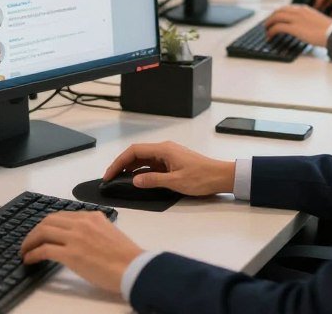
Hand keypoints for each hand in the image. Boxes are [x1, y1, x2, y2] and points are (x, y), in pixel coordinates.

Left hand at [20, 210, 141, 293]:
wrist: (134, 268)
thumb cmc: (126, 257)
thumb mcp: (109, 232)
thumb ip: (93, 229)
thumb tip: (79, 237)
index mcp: (91, 216)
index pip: (61, 215)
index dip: (47, 225)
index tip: (41, 233)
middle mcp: (82, 222)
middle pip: (48, 221)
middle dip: (35, 231)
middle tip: (29, 241)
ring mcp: (75, 237)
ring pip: (43, 232)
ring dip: (30, 241)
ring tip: (25, 251)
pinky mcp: (71, 254)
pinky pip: (44, 250)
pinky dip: (33, 254)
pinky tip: (29, 259)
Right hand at [102, 142, 234, 196]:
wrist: (221, 177)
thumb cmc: (202, 177)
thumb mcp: (176, 182)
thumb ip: (153, 181)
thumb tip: (135, 180)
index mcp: (163, 149)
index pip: (134, 151)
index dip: (119, 162)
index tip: (110, 173)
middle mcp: (164, 149)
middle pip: (137, 154)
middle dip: (122, 165)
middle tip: (111, 178)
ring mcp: (168, 156)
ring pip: (144, 160)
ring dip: (131, 168)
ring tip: (120, 180)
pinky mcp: (172, 162)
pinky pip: (152, 165)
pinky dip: (142, 172)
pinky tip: (138, 181)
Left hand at [264, 5, 331, 46]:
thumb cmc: (329, 30)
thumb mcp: (316, 21)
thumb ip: (307, 21)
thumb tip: (302, 27)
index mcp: (304, 9)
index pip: (286, 8)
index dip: (278, 13)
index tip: (274, 18)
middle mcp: (298, 11)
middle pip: (278, 11)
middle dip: (271, 17)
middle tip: (267, 24)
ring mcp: (296, 19)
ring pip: (276, 17)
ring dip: (268, 23)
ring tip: (266, 30)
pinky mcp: (294, 28)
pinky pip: (277, 27)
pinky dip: (271, 31)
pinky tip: (269, 36)